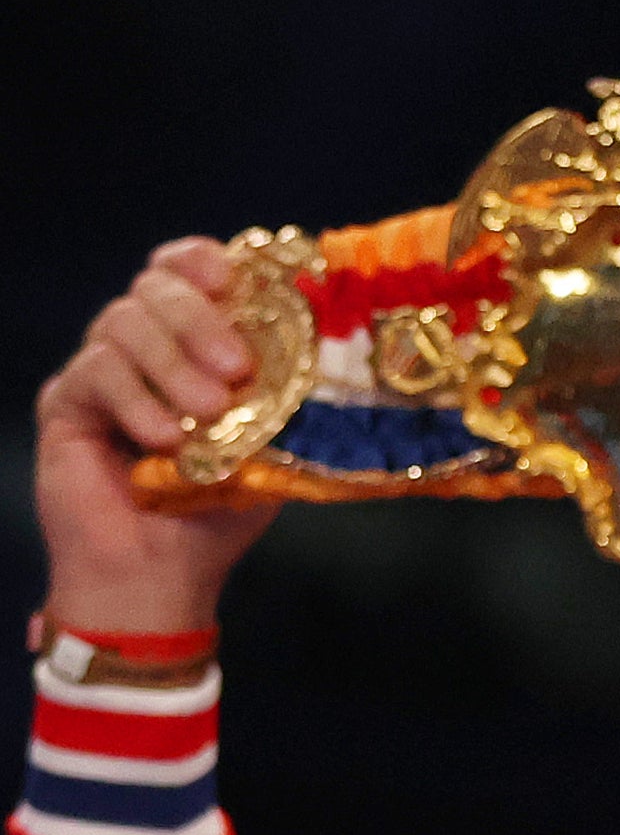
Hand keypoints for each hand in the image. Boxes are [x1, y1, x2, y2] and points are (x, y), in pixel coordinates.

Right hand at [33, 238, 281, 637]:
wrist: (162, 574)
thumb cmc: (217, 513)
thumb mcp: (269, 452)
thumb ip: (286, 403)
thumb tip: (338, 361)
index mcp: (193, 345)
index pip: (186, 271)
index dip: (203, 260)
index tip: (230, 276)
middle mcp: (145, 346)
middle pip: (156, 286)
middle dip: (199, 318)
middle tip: (235, 368)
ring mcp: (103, 369)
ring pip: (123, 321)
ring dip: (172, 365)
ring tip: (207, 415)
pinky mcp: (67, 400)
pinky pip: (97, 370)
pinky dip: (136, 401)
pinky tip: (162, 441)